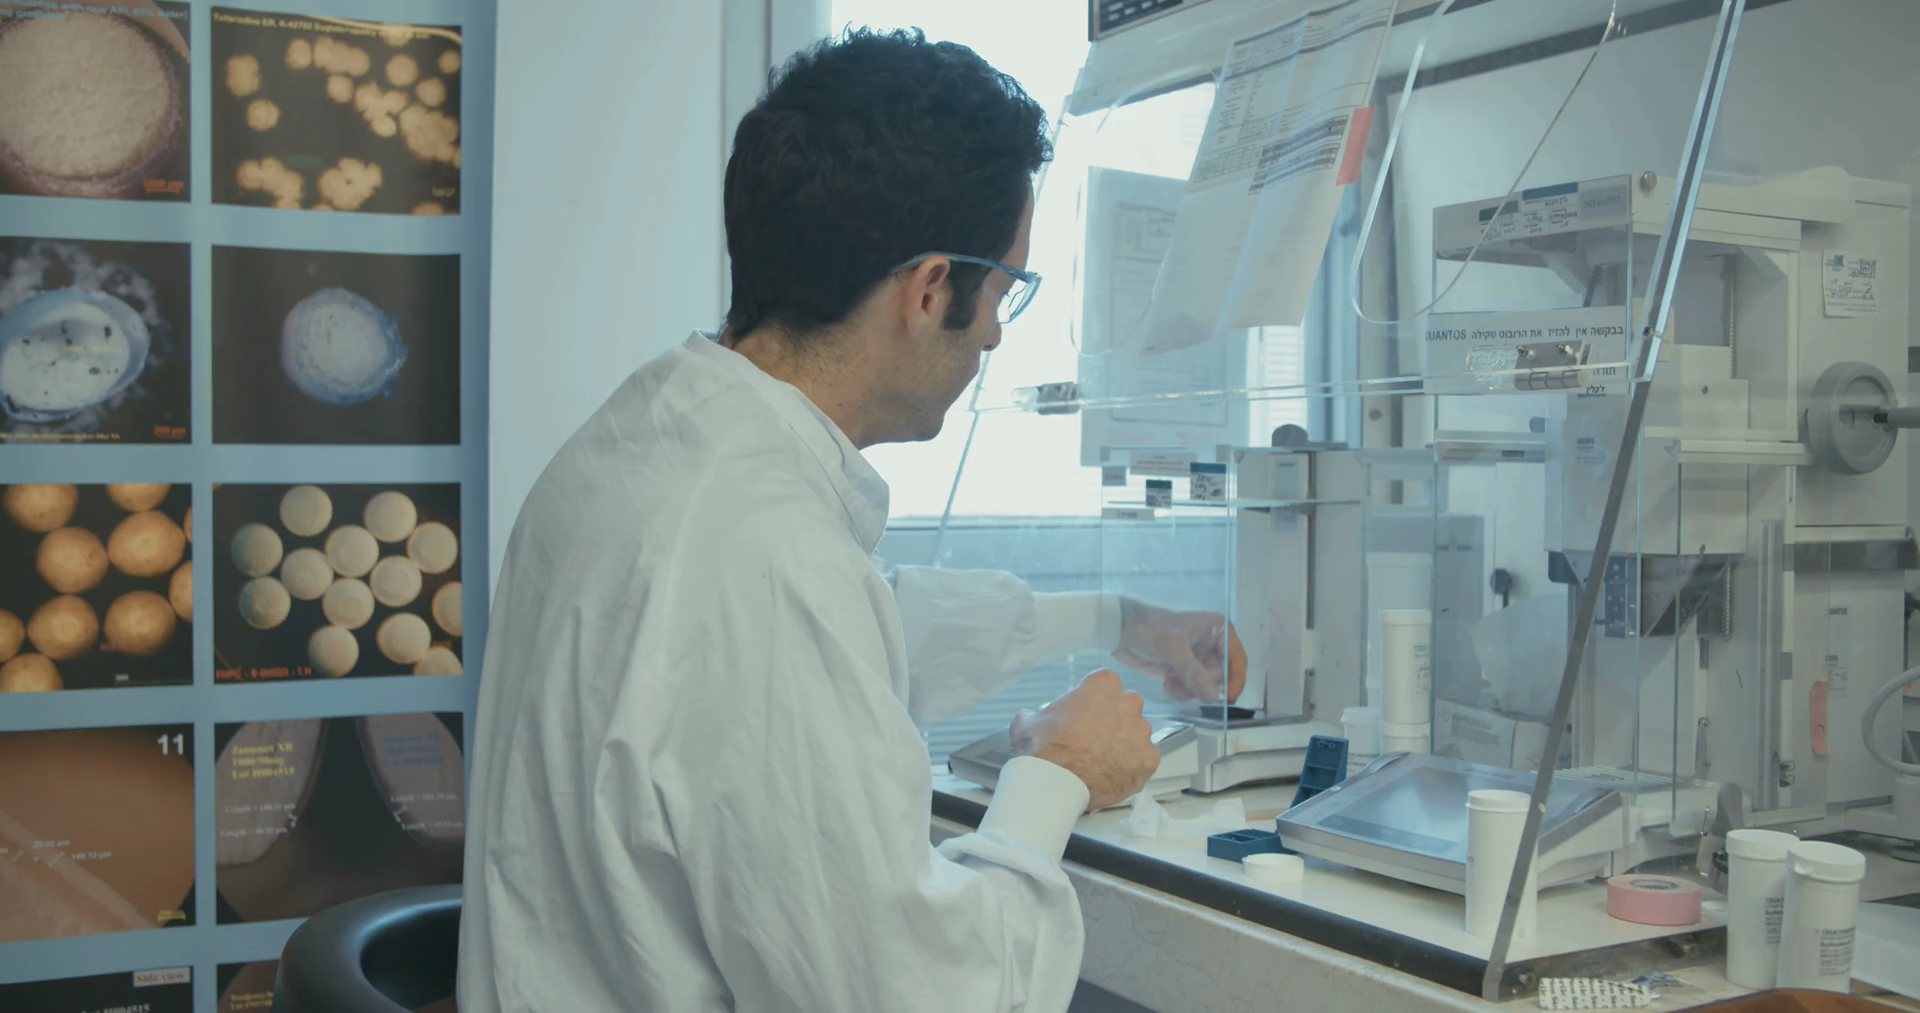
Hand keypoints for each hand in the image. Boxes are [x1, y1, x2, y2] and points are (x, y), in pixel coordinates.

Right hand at [1010, 669, 1159, 810]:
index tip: (1085, 714)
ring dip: (1125, 743)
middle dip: (1114, 719)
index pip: (1105, 683)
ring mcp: (1142, 732)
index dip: (1095, 700)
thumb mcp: (1027, 722)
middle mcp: (1129, 702)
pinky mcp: (1150, 759)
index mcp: (1103, 684)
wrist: (1057, 783)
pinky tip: (1114, 774)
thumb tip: (1028, 717)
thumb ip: (1035, 714)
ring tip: (1104, 761)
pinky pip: (1144, 760)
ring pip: (1137, 734)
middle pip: (1126, 706)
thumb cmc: (1043, 747)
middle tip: (1094, 738)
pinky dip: (1133, 766)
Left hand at [1114, 598, 1246, 704]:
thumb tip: (1214, 698)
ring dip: (1189, 689)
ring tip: (1171, 682)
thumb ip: (1194, 674)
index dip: (1236, 680)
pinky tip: (1167, 683)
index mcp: (1217, 630)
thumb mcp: (1174, 649)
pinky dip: (1180, 691)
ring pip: (1206, 687)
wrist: (1119, 631)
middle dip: (1203, 685)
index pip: (1237, 659)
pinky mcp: (1182, 670)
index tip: (1227, 699)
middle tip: (1184, 682)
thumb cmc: (1149, 629)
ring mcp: (1196, 659)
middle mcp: (1211, 644)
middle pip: (1221, 677)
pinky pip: (1191, 689)